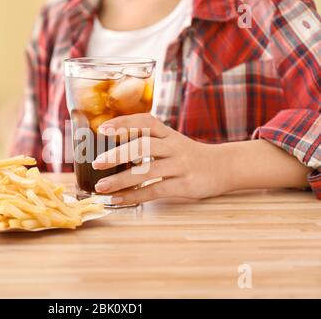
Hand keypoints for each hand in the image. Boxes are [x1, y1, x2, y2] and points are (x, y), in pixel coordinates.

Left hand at [91, 113, 229, 204]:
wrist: (224, 167)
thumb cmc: (189, 155)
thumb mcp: (171, 142)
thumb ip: (148, 142)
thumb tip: (111, 150)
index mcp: (168, 134)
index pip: (146, 122)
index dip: (124, 122)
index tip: (103, 128)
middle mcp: (174, 146)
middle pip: (144, 145)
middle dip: (118, 153)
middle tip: (97, 162)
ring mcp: (181, 166)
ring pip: (148, 170)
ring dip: (121, 179)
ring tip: (101, 186)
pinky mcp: (185, 185)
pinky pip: (155, 190)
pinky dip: (134, 196)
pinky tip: (118, 199)